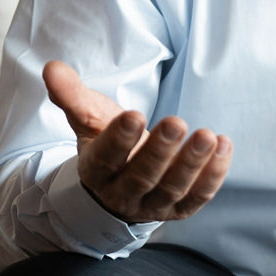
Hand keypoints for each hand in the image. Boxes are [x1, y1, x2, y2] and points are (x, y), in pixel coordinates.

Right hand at [42, 59, 232, 223]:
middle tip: (176, 123)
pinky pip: (199, 196)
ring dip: (192, 164)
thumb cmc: (107, 145)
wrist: (120, 186)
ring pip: (173, 189)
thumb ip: (72, 96)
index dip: (119, 139)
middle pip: (142, 176)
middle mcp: (123, 193)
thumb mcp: (89, 120)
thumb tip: (52, 67)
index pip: (105, 158)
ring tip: (207, 136)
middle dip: (160, 150)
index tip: (134, 114)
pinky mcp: (180, 208)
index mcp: (97, 170)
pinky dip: (213, 175)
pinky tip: (224, 146)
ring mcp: (154, 204)